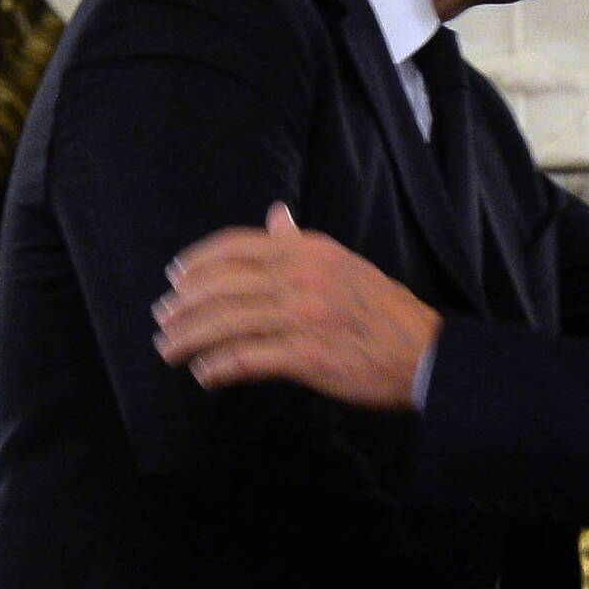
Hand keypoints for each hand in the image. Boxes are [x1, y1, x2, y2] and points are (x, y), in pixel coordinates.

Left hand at [153, 205, 440, 406]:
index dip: (198, 263)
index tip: (175, 279)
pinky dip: (218, 367)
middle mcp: (302, 277)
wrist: (426, 354)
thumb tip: (274, 215)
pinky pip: (247, 358)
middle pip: (222, 285)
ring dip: (189, 337)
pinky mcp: (307, 356)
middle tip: (162, 320)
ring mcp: (304, 316)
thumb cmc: (383, 311)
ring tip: (169, 349)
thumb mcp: (342, 263)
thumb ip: (300, 242)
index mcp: (308, 250)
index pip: (236, 247)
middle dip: (183, 305)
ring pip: (226, 322)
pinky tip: (203, 374)